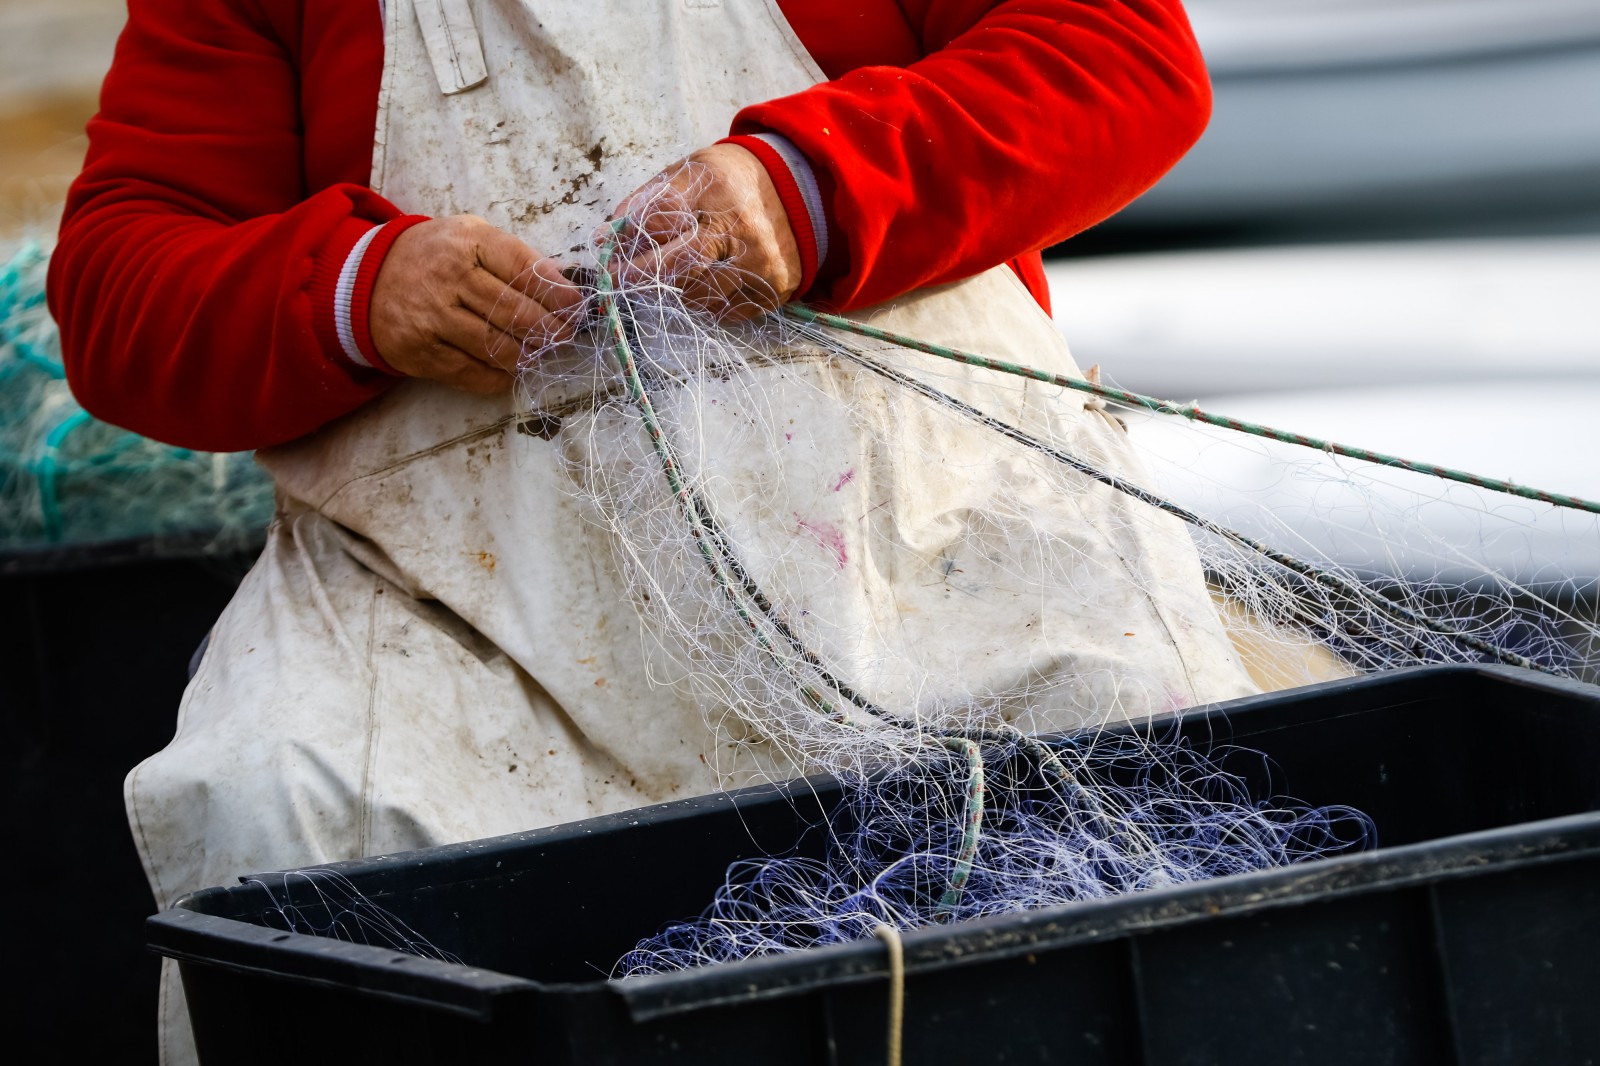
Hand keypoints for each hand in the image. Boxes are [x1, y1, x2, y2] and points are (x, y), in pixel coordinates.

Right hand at [369, 215, 581, 392]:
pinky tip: (513, 370)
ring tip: (543, 353)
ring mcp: (432, 318)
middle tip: (566, 336)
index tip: (577, 306)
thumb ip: (512, 257)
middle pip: (514, 312)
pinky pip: (471, 373)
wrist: (366, 280)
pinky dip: (499, 376)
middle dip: (549, 328)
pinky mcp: (420, 352)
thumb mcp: (469, 238)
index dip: (556, 292)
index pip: (523, 269)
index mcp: (467, 242)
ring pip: (496, 346)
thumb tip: (563, 285)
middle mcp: (449, 278)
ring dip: (528, 354)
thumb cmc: (434, 257)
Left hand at [610, 143, 801, 318]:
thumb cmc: (731, 182)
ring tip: (673, 274)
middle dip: (638, 277)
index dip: (627, 238)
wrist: (799, 193)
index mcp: (714, 186)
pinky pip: (722, 311)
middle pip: (676, 265)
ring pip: (695, 295)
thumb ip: (650, 199)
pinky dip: (703, 302)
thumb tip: (609, 236)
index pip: (659, 218)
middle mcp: (739, 226)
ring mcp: (758, 263)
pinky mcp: (772, 290)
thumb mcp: (691, 172)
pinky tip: (707, 281)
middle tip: (616, 282)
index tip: (606, 252)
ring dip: (673, 290)